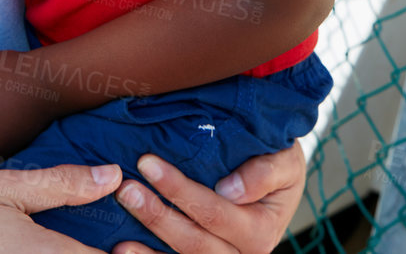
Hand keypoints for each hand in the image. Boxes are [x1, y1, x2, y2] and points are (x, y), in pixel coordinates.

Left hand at [110, 144, 306, 253]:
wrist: (277, 176)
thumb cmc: (278, 160)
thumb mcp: (285, 161)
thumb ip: (264, 173)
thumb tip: (230, 190)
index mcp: (260, 230)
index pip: (214, 212)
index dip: (180, 190)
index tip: (148, 163)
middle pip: (194, 241)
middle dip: (157, 215)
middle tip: (126, 188)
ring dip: (148, 241)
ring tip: (120, 221)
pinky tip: (123, 248)